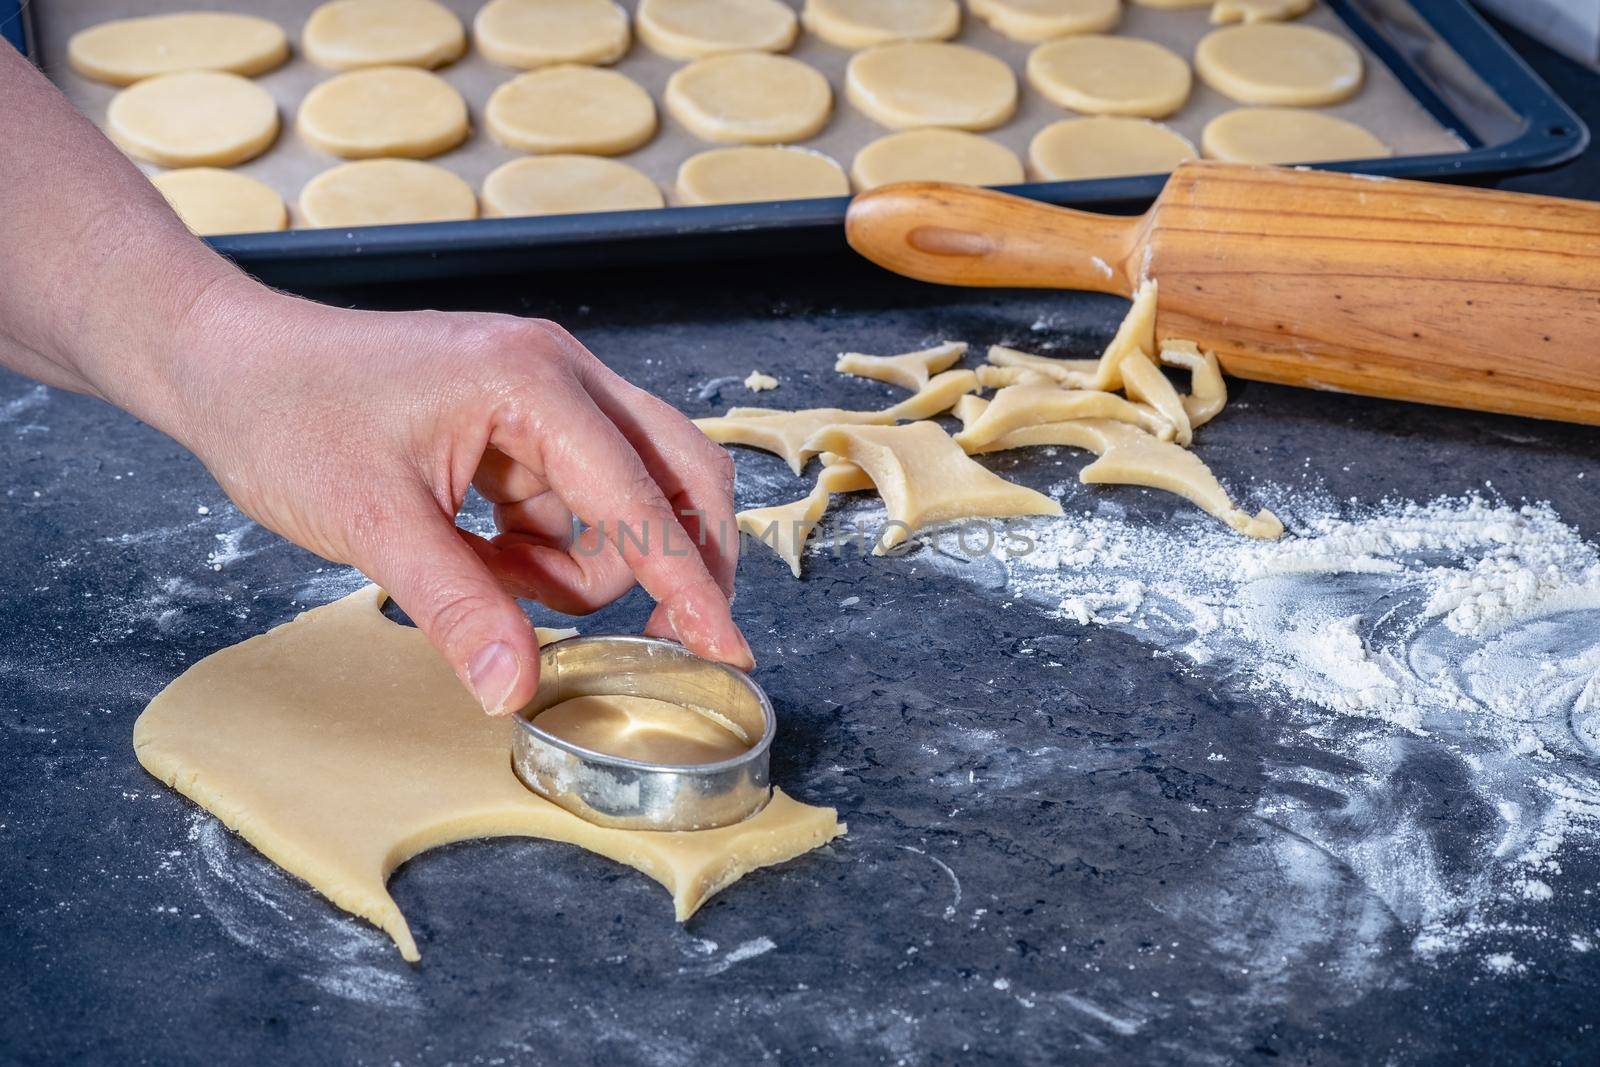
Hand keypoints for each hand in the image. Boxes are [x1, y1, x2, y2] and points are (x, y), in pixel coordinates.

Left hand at [170, 282, 749, 714]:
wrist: (229, 361)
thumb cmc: (289, 416)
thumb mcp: (373, 523)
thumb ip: (458, 608)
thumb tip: (516, 692)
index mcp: (535, 383)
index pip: (642, 500)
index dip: (690, 586)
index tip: (730, 651)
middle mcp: (562, 374)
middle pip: (679, 476)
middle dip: (670, 562)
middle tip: (644, 635)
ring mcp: (548, 391)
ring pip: (627, 496)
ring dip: (583, 560)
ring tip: (494, 573)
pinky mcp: (526, 416)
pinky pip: (578, 496)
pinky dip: (550, 544)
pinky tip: (486, 551)